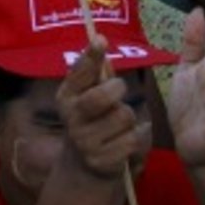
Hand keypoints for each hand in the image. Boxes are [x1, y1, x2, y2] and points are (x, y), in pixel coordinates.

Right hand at [53, 39, 152, 179]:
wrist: (84, 166)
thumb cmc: (92, 120)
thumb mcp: (86, 95)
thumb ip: (93, 71)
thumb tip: (99, 37)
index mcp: (66, 97)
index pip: (79, 73)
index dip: (91, 56)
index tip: (101, 40)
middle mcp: (71, 118)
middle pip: (102, 96)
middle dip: (117, 90)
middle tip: (119, 91)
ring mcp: (85, 141)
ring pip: (123, 116)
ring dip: (129, 117)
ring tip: (121, 123)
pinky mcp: (102, 160)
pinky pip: (133, 139)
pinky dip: (138, 136)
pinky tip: (128, 138)